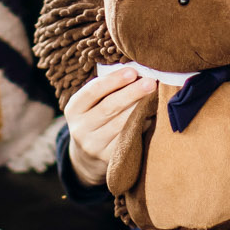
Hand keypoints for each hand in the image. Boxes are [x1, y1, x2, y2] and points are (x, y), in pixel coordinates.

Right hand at [64, 65, 157, 184]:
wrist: (87, 155)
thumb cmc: (95, 118)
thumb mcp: (90, 104)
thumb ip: (106, 89)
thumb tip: (135, 71)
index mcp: (74, 109)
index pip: (92, 91)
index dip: (113, 81)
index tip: (132, 72)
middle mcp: (80, 128)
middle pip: (109, 107)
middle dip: (132, 93)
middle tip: (151, 82)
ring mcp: (93, 145)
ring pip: (121, 124)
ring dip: (140, 109)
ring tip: (155, 97)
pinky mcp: (108, 158)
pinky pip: (128, 138)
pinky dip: (141, 126)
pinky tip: (150, 116)